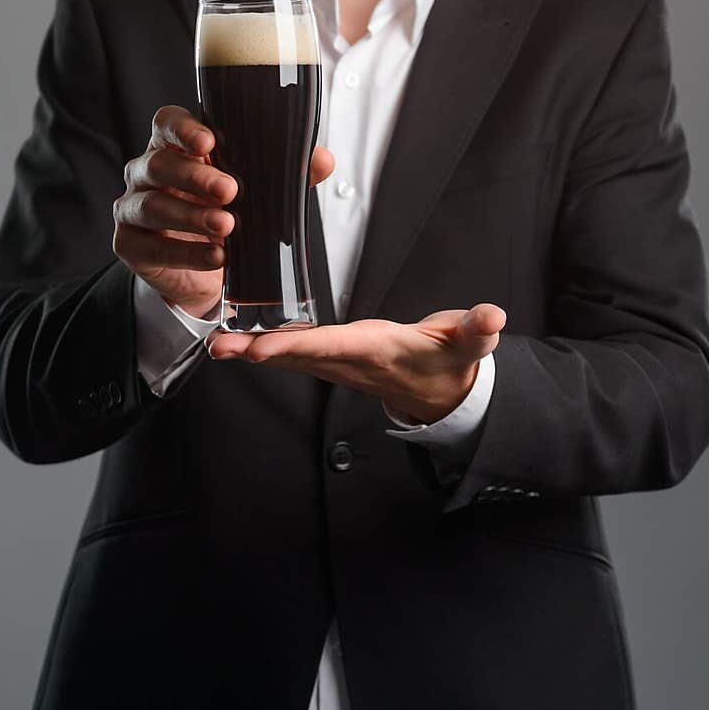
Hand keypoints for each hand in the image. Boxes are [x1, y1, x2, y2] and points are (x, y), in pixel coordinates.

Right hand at [113, 104, 334, 316]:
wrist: (207, 267)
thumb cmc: (228, 210)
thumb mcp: (259, 189)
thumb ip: (287, 171)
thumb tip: (322, 159)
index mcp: (175, 146)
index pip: (167, 123)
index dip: (183, 129)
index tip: (208, 143)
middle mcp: (147, 171)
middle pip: (159, 163)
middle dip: (195, 177)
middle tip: (231, 190)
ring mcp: (132, 207)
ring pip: (153, 205)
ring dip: (191, 216)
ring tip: (227, 227)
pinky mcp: (130, 244)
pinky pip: (152, 248)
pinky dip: (185, 254)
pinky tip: (216, 257)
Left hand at [207, 302, 506, 422]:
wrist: (443, 393)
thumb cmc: (450, 359)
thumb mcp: (471, 344)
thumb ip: (479, 329)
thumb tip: (492, 317)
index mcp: (380, 352)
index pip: (334, 347)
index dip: (298, 346)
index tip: (264, 347)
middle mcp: (351, 361)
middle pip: (299, 356)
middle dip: (259, 352)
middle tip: (221, 346)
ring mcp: (338, 364)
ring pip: (290, 357)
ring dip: (251, 351)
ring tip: (216, 343)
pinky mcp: (331, 359)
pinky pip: (292, 353)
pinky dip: (263, 346)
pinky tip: (236, 340)